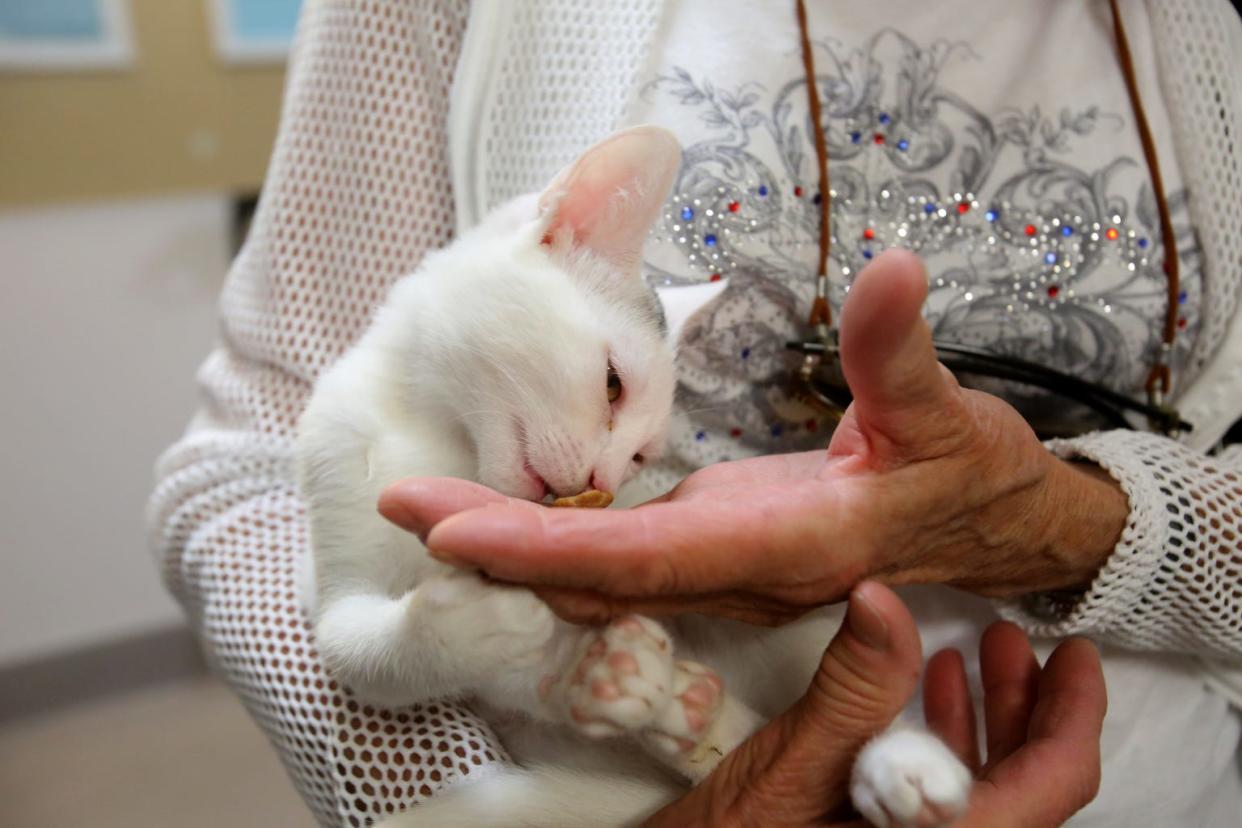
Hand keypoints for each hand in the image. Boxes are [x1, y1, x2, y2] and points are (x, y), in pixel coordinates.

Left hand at [379, 249, 1129, 624]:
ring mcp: (723, 567)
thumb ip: (904, 352)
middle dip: (497, 544)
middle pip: (599, 573)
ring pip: (600, 575)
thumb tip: (895, 269)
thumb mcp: (944, 415)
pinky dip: (554, 541)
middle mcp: (740, 575)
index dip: (553, 550)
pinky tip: (502, 510)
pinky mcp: (716, 546)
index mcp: (787, 548)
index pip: (652, 557)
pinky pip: (619, 560)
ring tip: (427, 503)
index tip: (458, 532)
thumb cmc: (967, 480)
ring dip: (513, 543)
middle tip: (401, 501)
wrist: (988, 531)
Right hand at [639, 583, 1105, 826]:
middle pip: (1033, 786)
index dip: (1076, 712)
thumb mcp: (792, 767)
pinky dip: (948, 743)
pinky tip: (924, 692)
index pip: (1053, 784)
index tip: (1075, 651)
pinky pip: (951, 801)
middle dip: (1028, 705)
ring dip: (989, 721)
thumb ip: (851, 689)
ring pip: (993, 793)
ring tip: (969, 653)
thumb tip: (880, 596)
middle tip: (1009, 637)